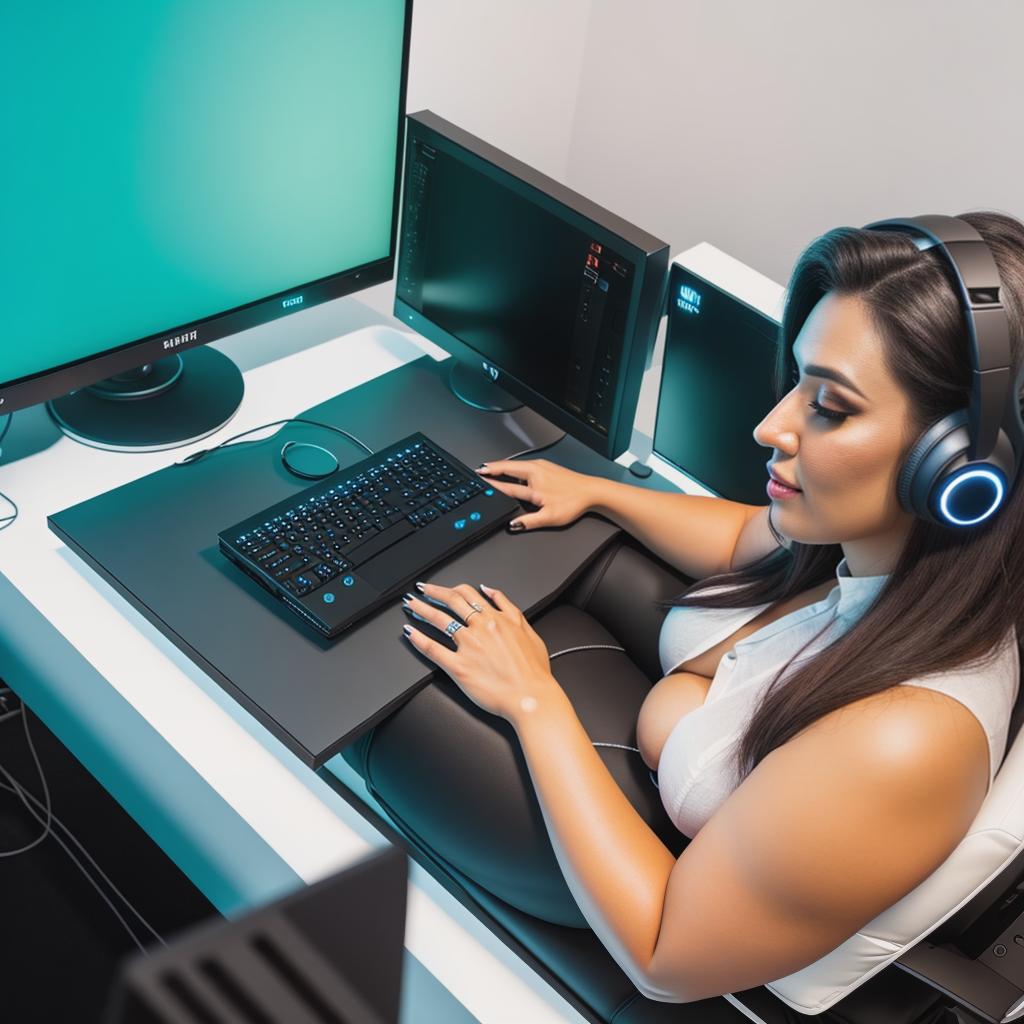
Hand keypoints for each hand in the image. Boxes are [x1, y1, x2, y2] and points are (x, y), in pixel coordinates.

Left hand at [401, 581, 561, 723]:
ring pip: (439, 620)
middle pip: (451, 601)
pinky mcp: (459, 667)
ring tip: (411, 605)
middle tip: (420, 590)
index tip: (441, 588)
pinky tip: (409, 632)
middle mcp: (481, 627)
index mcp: (497, 618)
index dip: (450, 589)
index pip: (468, 594)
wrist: (532, 697)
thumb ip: (509, 608)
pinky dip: (418, 639)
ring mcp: (468, 646)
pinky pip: (433, 649)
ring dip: (422, 609)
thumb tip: (491, 591)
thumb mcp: (528, 630)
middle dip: (432, 592)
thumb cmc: (534, 671)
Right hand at [476, 458, 596, 531]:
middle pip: (508, 468)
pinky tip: (512, 471)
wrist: (592, 491)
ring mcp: (542, 466)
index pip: (507, 484)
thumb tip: (513, 525)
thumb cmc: (574, 501)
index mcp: (534, 481)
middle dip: (492, 468)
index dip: (491, 484)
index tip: (479, 482)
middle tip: (478, 470)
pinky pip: (524, 465)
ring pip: (516, 465)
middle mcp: (536, 470)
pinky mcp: (546, 467)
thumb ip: (529, 521)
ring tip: (490, 468)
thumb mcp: (550, 517)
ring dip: (502, 466)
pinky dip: (513, 467)